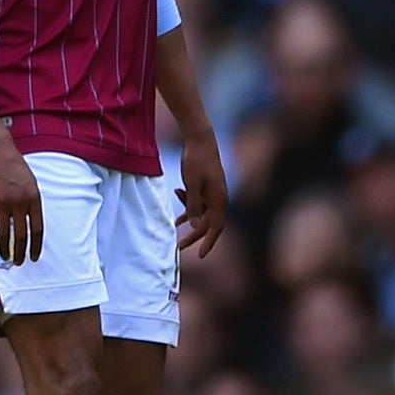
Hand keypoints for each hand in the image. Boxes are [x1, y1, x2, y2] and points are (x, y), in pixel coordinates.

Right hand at [0, 138, 41, 262]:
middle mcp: (19, 202)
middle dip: (20, 251)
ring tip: (6, 258)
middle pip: (20, 234)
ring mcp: (2, 202)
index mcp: (34, 198)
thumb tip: (30, 227)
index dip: (36, 246)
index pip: (37, 229)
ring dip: (5, 249)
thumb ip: (32, 204)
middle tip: (19, 262)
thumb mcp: (32, 184)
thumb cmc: (16, 168)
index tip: (34, 257)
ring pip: (4, 233)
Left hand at [175, 131, 228, 257]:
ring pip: (203, 213)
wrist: (200, 139)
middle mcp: (220, 198)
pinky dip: (189, 207)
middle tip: (179, 246)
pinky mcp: (208, 186)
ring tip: (174, 225)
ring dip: (190, 219)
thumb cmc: (196, 161)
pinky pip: (200, 203)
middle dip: (194, 235)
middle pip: (209, 223)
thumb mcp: (191, 184)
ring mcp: (214, 192)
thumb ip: (193, 205)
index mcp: (219, 199)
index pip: (216, 227)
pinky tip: (177, 213)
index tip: (199, 255)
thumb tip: (194, 227)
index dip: (208, 243)